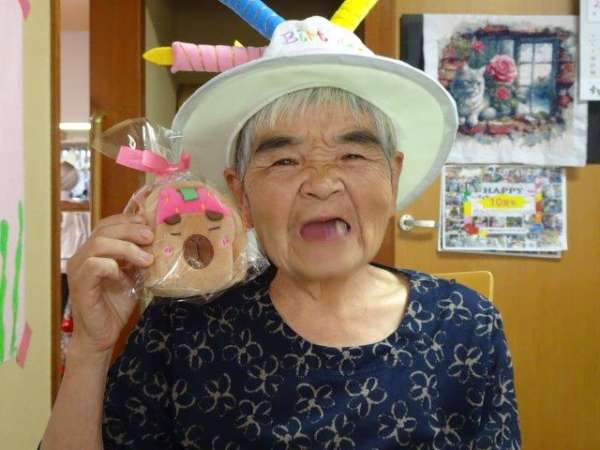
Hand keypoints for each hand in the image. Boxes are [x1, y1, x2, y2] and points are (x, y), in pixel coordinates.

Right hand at [66, 213, 153, 356]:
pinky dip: (111, 265)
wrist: (103, 334)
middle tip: (150, 237)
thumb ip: (140, 258)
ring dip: (126, 248)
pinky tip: (123, 274)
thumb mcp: (134, 276)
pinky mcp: (79, 284)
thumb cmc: (117, 304)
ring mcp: (78, 268)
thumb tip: (160, 242)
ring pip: (98, 243)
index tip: (149, 224)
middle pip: (104, 229)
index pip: (108, 223)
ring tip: (146, 259)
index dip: (128, 220)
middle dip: (131, 230)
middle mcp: (83, 255)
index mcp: (96, 250)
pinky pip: (93, 265)